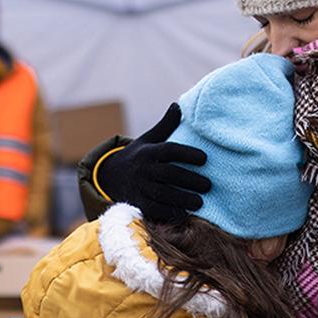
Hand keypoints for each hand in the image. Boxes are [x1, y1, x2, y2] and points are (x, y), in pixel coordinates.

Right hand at [96, 103, 211, 221]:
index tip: (205, 159)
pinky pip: (154, 209)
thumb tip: (178, 105)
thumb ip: (165, 125)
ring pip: (163, 194)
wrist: (110, 176)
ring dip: (183, 199)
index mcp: (148, 151)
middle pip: (169, 174)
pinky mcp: (136, 203)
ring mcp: (138, 187)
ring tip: (200, 202)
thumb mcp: (148, 139)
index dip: (188, 154)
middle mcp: (142, 169)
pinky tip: (184, 213)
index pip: (170, 150)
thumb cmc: (138, 156)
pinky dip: (169, 212)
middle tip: (208, 185)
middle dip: (190, 180)